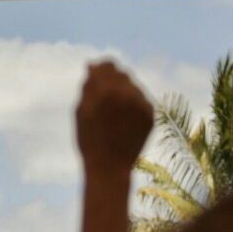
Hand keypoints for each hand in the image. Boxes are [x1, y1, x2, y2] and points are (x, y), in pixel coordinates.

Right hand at [75, 61, 153, 176]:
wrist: (110, 166)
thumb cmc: (89, 140)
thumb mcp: (81, 111)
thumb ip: (88, 86)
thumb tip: (92, 66)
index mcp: (107, 90)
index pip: (108, 65)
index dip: (101, 67)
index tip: (95, 73)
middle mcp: (128, 92)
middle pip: (122, 73)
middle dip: (112, 79)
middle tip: (102, 94)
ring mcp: (142, 103)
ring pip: (133, 85)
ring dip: (123, 91)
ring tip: (112, 110)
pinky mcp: (151, 113)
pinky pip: (141, 99)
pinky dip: (132, 103)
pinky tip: (123, 118)